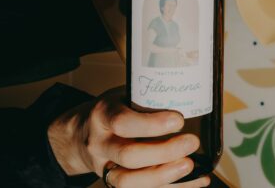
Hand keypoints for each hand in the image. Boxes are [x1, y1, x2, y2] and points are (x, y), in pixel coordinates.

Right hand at [47, 88, 208, 187]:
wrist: (79, 136)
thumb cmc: (111, 111)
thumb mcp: (122, 96)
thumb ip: (147, 98)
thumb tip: (190, 97)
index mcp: (103, 116)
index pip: (123, 122)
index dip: (151, 124)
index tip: (178, 120)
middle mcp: (100, 144)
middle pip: (128, 156)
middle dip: (163, 152)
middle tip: (191, 142)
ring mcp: (104, 167)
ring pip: (128, 181)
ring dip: (163, 176)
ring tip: (190, 166)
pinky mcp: (113, 183)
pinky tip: (195, 182)